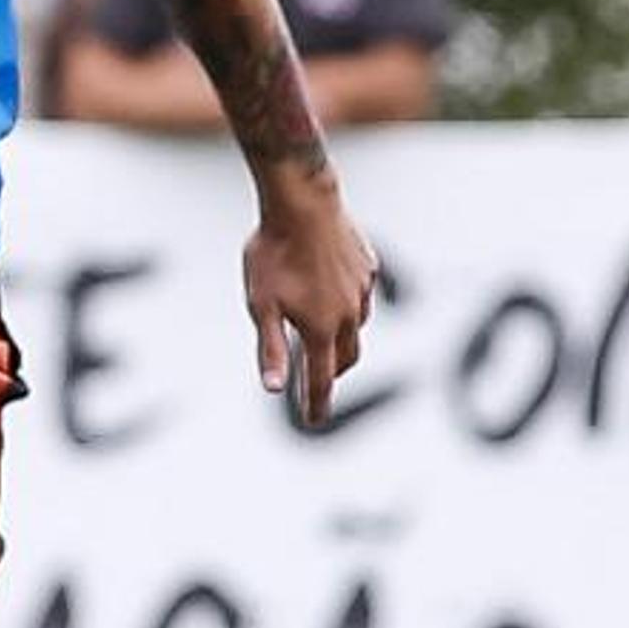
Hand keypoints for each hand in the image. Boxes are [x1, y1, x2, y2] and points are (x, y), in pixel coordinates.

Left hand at [243, 185, 378, 426]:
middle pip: (346, 357)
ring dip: (340, 338)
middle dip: (332, 373)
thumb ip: (272, 349)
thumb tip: (275, 389)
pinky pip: (360, 294)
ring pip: (355, 325)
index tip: (314, 421)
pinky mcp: (367, 266)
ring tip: (322, 339)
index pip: (322, 379)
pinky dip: (347, 304)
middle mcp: (349, 314)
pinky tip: (332, 294)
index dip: (317, 403)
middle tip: (318, 383)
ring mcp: (362, 289)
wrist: (303, 205)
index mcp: (322, 328)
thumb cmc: (273, 255)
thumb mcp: (261, 306)